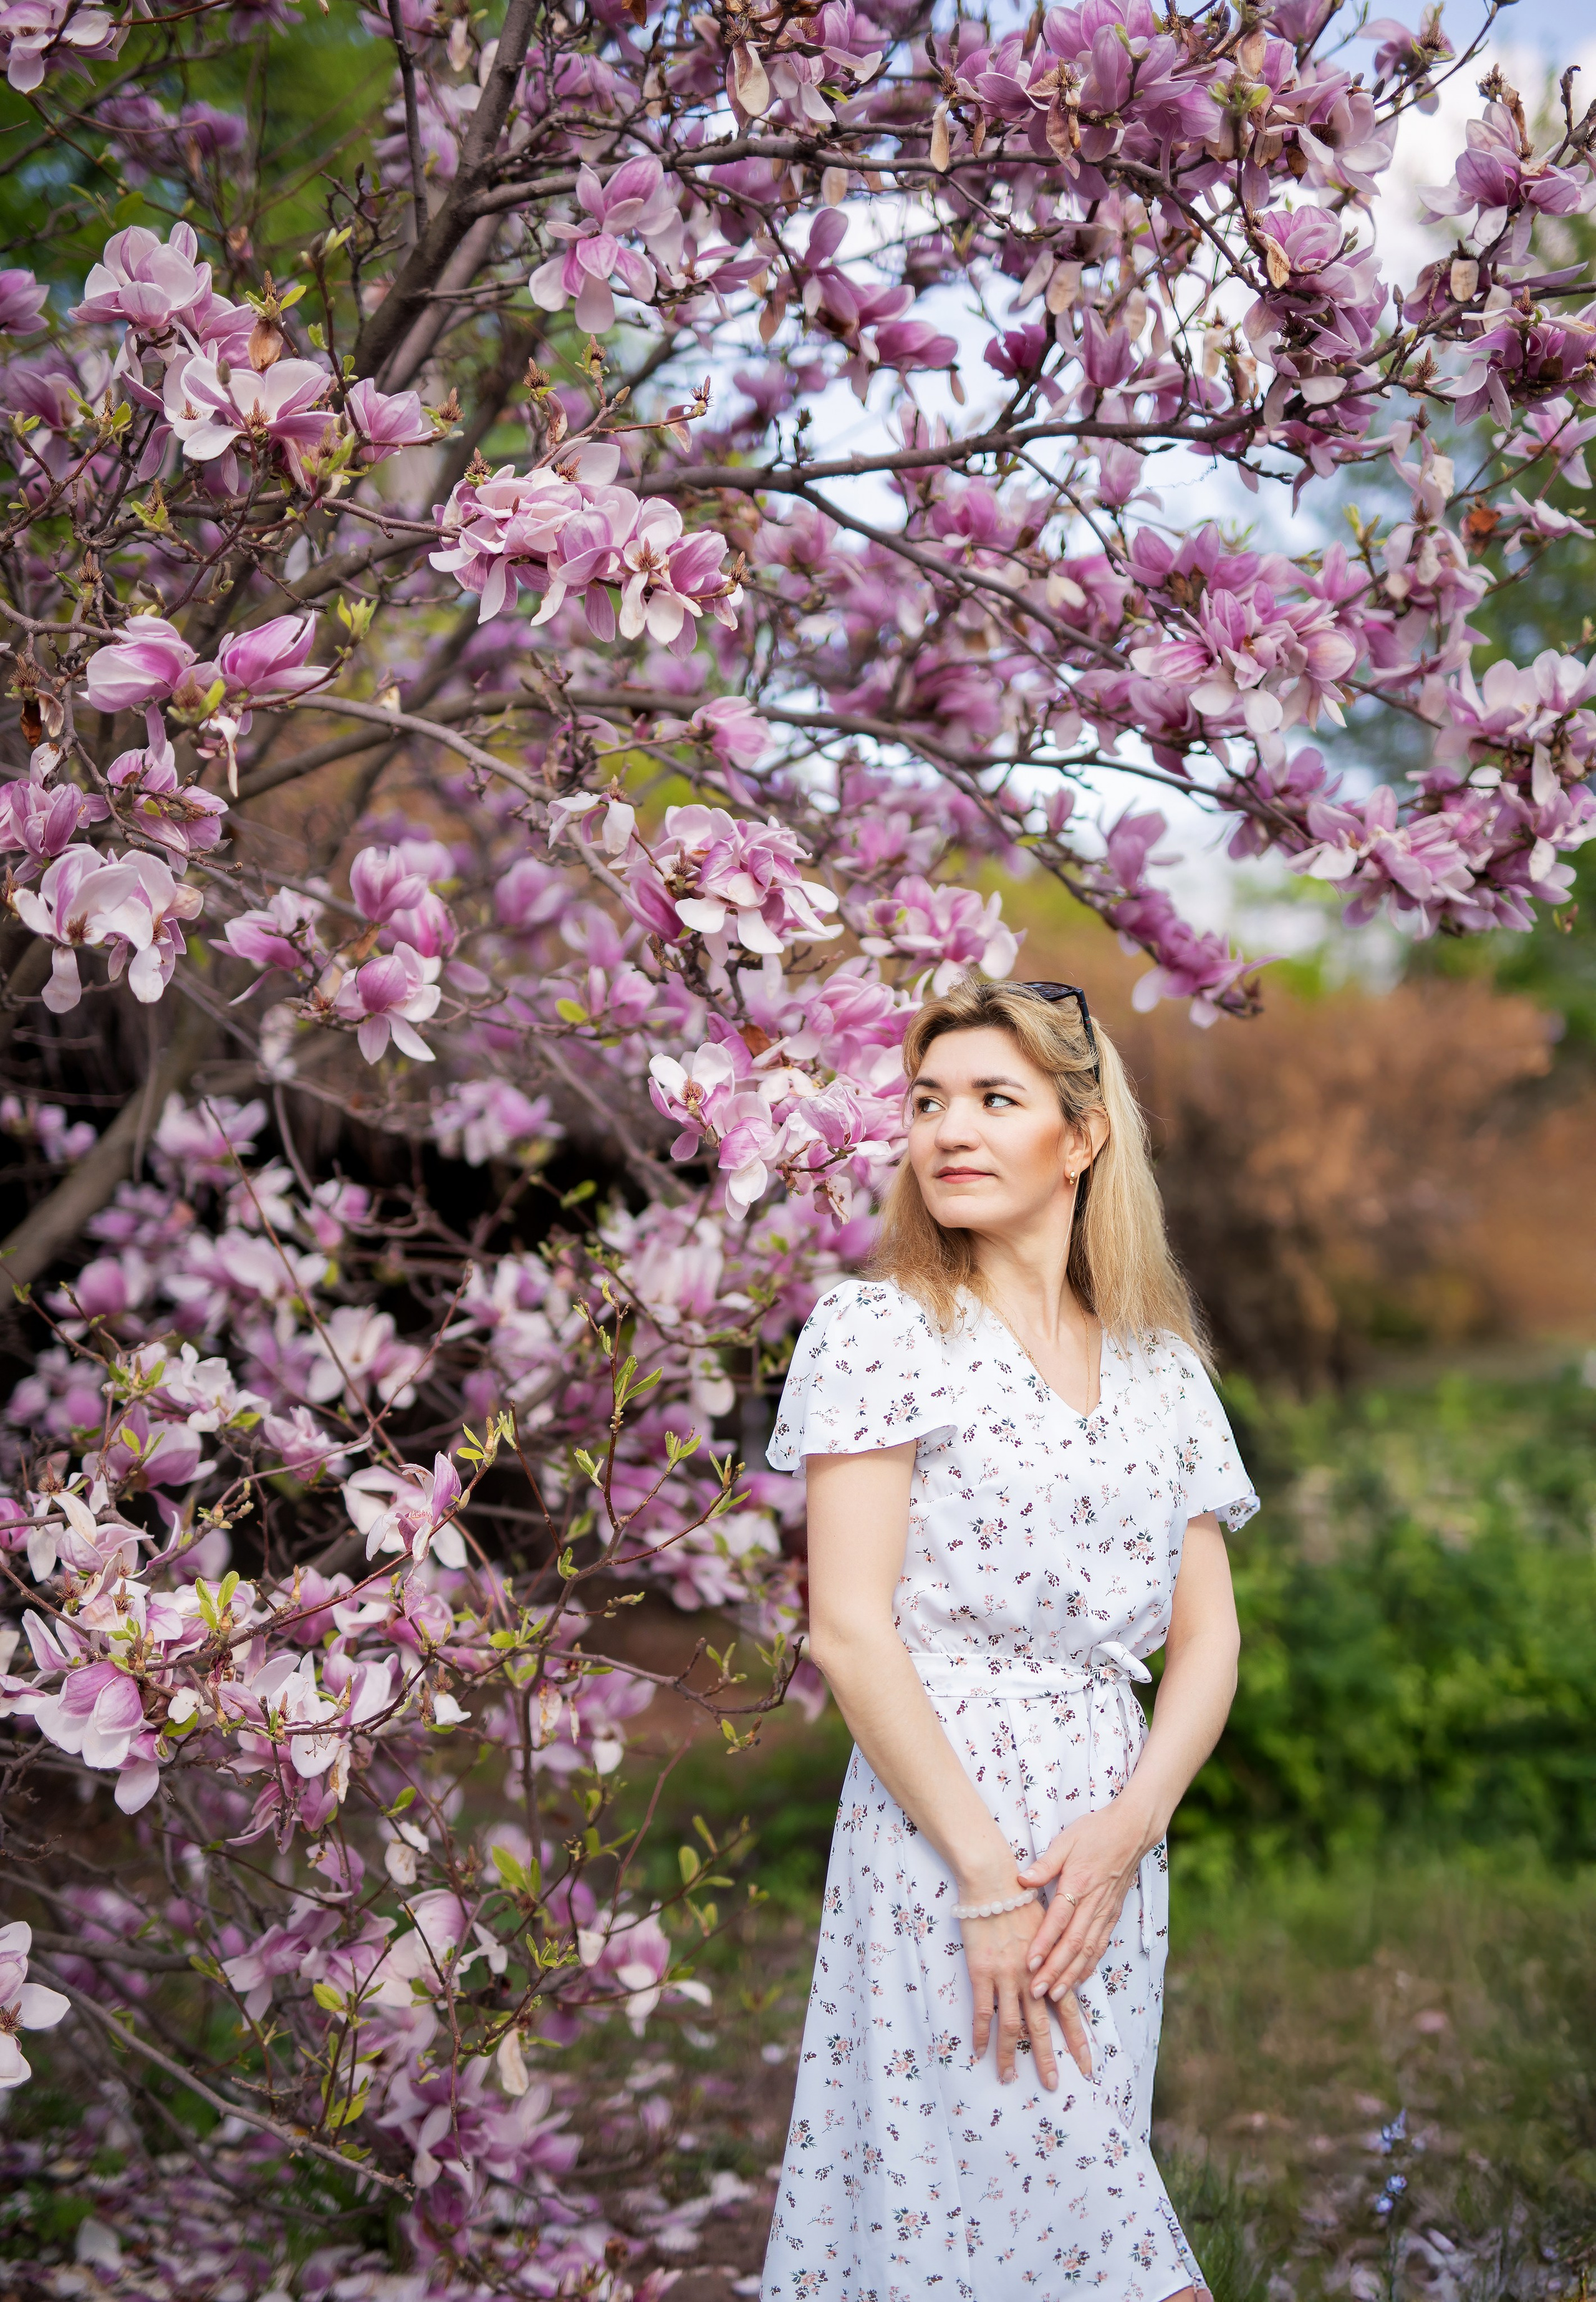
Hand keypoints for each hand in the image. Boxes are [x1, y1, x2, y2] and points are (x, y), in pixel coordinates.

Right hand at [960, 1900, 1092, 2086]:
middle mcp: (1031, 1977)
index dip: (1078, 2039)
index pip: (1069, 2010)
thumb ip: (1055, 1955)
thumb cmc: (1022, 1897)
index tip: (1087, 2065)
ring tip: (1009, 2079)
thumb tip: (1060, 1977)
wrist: (994, 1880)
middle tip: (1053, 2085)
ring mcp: (1005, 1976)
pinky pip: (982, 2011)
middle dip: (1047, 2058)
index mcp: (1050, 1966)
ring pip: (1010, 2026)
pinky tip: (979, 2052)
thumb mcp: (1050, 1925)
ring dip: (1010, 2055)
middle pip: (1042, 2027)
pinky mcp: (981, 1972)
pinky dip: (981, 2034)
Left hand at [1017, 1800, 1148, 2009]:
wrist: (1133, 1830)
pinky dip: (1089, 1965)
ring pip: (1088, 1950)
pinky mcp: (1113, 1915)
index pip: (1059, 1920)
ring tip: (1056, 1995)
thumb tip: (1021, 1880)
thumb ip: (1045, 1863)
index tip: (1029, 1964)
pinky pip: (1100, 1945)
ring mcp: (1105, 1911)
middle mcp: (1093, 1902)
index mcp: (1079, 1882)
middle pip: (1073, 1944)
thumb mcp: (1067, 1839)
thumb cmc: (1096, 1831)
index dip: (1044, 1943)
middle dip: (1055, 1971)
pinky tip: (1078, 1978)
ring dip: (1072, 1975)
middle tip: (1037, 1992)